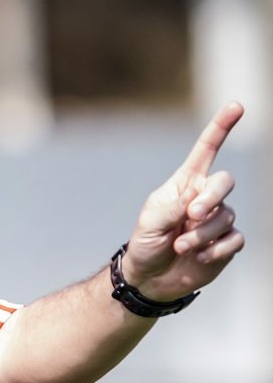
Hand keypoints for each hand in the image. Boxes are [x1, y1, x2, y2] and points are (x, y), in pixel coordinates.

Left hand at [122, 102, 244, 300]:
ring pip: (226, 216)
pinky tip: (199, 257)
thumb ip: (172, 207)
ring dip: (202, 233)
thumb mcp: (151, 221)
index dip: (221, 127)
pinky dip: (215, 249)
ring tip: (181, 246)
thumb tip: (197, 202)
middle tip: (190, 215)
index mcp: (185, 184)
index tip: (237, 106)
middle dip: (211, 197)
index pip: (207, 150)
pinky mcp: (226, 243)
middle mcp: (205, 198)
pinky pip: (234, 239)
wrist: (150, 276)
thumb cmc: (146, 243)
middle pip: (224, 182)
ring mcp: (218, 220)